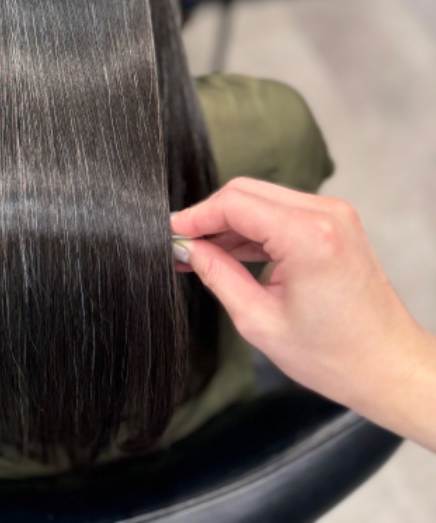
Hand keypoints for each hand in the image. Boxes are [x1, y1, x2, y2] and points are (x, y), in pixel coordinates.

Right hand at [171, 178, 435, 449]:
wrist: (390, 367)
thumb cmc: (335, 356)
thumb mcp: (259, 320)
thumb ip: (217, 275)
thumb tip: (187, 249)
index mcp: (308, 236)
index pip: (234, 203)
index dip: (195, 217)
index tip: (170, 235)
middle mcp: (325, 214)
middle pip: (246, 192)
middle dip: (209, 216)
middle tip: (182, 246)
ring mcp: (334, 214)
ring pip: (262, 198)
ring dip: (230, 222)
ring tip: (201, 254)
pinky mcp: (336, 223)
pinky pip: (282, 211)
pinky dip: (254, 228)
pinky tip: (230, 252)